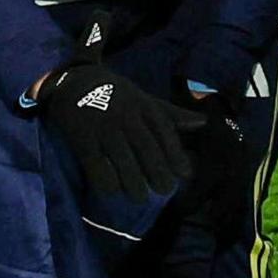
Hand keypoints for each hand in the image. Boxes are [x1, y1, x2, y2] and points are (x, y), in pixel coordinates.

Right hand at [34, 60, 208, 203]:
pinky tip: (112, 190)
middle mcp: (125, 115)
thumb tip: (203, 123)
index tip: (184, 174)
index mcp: (143, 105)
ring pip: (122, 157)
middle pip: (145, 147)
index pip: (163, 131)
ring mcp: (103, 126)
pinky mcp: (82, 137)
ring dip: (133, 181)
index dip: (175, 154)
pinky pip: (95, 162)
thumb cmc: (114, 94)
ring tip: (140, 197)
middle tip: (164, 191)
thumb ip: (171, 114)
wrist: (73, 80)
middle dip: (157, 171)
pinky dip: (105, 179)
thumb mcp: (143, 98)